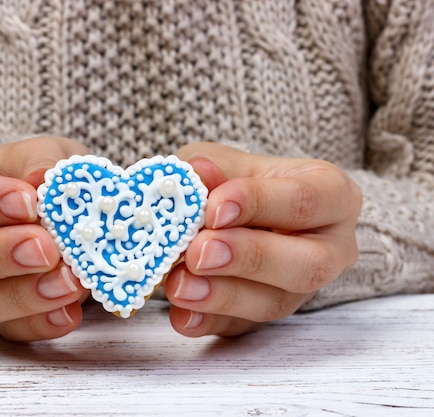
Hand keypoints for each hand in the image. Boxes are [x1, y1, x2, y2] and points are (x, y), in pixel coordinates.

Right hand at [0, 136, 88, 341]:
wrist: (55, 208)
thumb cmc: (33, 176)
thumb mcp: (39, 153)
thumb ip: (38, 162)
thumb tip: (41, 180)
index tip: (27, 202)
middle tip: (45, 248)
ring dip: (24, 296)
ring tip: (69, 281)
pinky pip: (8, 330)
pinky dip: (41, 323)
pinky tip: (69, 311)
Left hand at [166, 143, 361, 336]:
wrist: (220, 213)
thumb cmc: (230, 181)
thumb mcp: (222, 162)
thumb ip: (213, 170)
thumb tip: (200, 174)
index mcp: (329, 194)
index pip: (305, 200)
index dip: (260, 204)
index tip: (214, 208)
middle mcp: (328, 247)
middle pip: (308, 264)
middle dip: (249, 258)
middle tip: (199, 252)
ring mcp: (299, 289)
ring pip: (275, 303)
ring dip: (222, 296)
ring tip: (178, 285)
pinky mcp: (265, 319)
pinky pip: (242, 329)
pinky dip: (208, 322)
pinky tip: (181, 315)